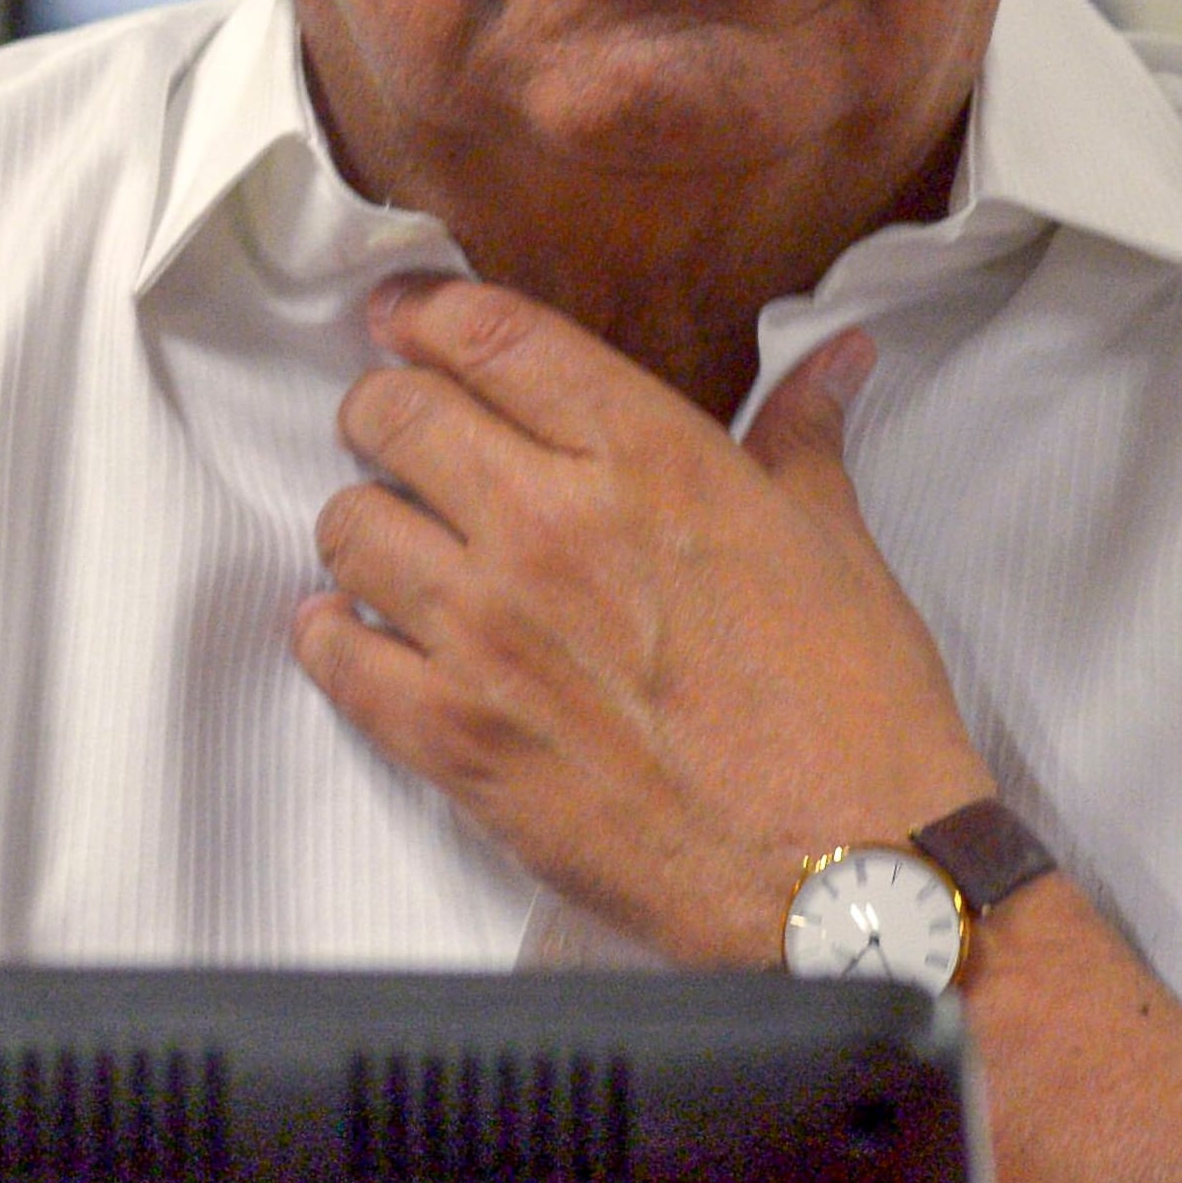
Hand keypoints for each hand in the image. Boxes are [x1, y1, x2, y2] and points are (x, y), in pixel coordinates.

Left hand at [297, 277, 993, 964]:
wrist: (841, 870)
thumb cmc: (850, 714)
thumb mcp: (833, 543)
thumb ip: (801, 435)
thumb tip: (830, 362)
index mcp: (647, 458)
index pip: (489, 334)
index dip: (424, 312)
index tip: (402, 318)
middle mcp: (549, 525)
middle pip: (392, 412)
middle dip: (382, 408)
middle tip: (395, 430)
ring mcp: (489, 632)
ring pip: (347, 526)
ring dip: (363, 523)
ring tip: (395, 544)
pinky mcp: (455, 736)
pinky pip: (334, 656)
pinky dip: (330, 638)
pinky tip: (353, 634)